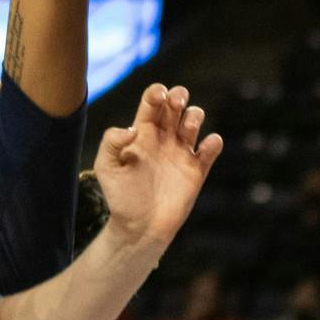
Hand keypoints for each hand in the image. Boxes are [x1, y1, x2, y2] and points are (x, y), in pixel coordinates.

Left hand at [92, 84, 222, 249]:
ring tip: (187, 127)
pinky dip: (213, 142)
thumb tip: (131, 128)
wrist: (139, 227)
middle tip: (176, 103)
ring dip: (194, 116)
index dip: (157, 92)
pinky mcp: (196, 170)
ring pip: (194, 120)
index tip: (159, 96)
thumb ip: (111, 142)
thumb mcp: (106, 167)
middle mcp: (163, 137)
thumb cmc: (120, 196)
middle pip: (176, 104)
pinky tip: (207, 145)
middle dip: (179, 96)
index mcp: (142, 132)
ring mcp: (181, 152)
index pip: (153, 101)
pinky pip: (211, 149)